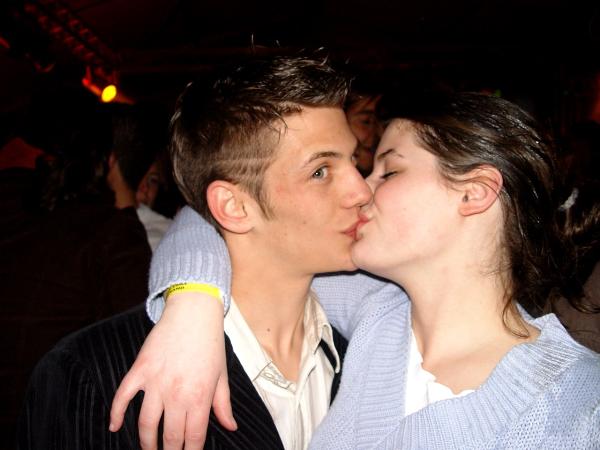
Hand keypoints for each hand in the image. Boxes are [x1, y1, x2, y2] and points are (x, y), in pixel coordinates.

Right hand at [109, 293, 235, 449]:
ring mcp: (156, 382)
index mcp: (200, 397)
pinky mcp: (140, 370)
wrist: (194, 312)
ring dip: (146, 441)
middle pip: (169, 436)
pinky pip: (122, 396)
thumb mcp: (222, 375)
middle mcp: (177, 393)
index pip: (193, 438)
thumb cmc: (210, 344)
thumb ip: (223, 404)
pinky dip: (116, 414)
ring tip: (148, 449)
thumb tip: (231, 427)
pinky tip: (114, 426)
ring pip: (146, 424)